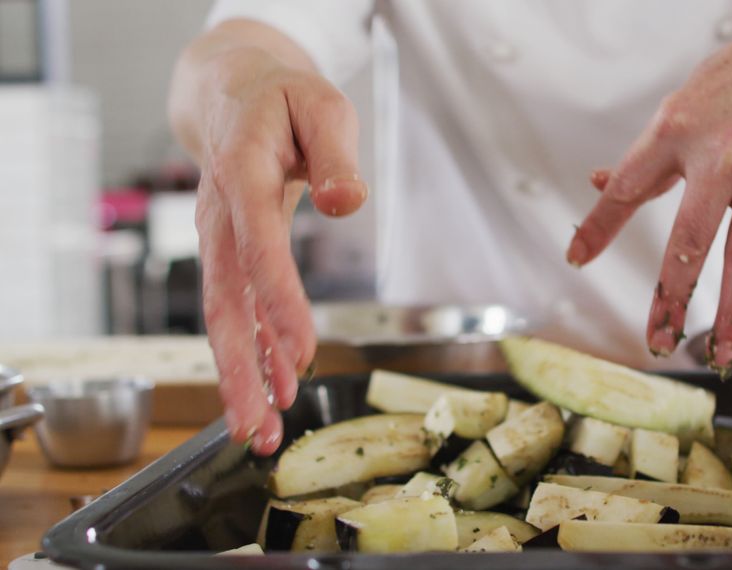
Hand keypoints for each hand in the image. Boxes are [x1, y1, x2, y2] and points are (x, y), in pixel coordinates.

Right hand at [192, 47, 366, 453]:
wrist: (232, 92)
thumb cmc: (284, 100)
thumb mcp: (321, 107)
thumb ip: (335, 155)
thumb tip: (347, 202)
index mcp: (241, 173)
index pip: (259, 246)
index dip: (279, 302)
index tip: (303, 353)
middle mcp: (220, 215)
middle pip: (224, 302)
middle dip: (239, 370)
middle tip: (254, 427)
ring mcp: (220, 239)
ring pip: (226, 318)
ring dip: (242, 377)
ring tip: (260, 433)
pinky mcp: (232, 253)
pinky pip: (242, 310)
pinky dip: (259, 351)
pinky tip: (276, 390)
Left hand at [567, 5, 731, 370]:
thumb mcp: (684, 104)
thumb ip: (646, 156)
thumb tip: (597, 184)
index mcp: (677, 131)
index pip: (628, 186)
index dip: (600, 225)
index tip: (578, 258)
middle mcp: (722, 154)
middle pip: (690, 236)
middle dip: (673, 294)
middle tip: (659, 337)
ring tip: (725, 350)